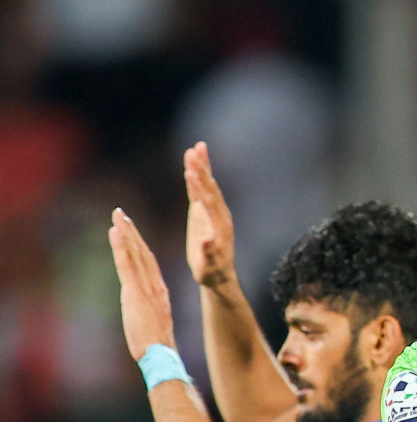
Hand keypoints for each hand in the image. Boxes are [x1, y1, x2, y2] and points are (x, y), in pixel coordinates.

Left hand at [108, 209, 176, 359]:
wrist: (161, 354)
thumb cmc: (156, 347)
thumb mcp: (153, 323)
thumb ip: (148, 310)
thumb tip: (141, 308)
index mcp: (160, 291)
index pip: (148, 263)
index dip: (139, 245)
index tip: (131, 230)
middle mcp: (155, 285)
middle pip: (142, 252)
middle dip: (132, 232)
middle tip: (121, 214)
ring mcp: (145, 287)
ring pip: (134, 253)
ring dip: (126, 232)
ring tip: (117, 215)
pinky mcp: (135, 292)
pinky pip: (126, 264)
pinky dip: (121, 246)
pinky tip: (115, 231)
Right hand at [183, 141, 236, 288]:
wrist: (219, 273)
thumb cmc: (211, 271)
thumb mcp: (208, 265)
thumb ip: (208, 253)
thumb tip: (206, 240)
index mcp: (220, 227)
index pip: (209, 203)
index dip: (200, 188)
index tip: (191, 172)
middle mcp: (220, 215)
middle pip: (210, 189)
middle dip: (201, 171)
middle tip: (194, 152)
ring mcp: (214, 211)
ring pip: (208, 185)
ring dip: (202, 167)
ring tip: (197, 148)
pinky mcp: (206, 210)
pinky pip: (203, 188)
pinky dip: (199, 173)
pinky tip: (194, 158)